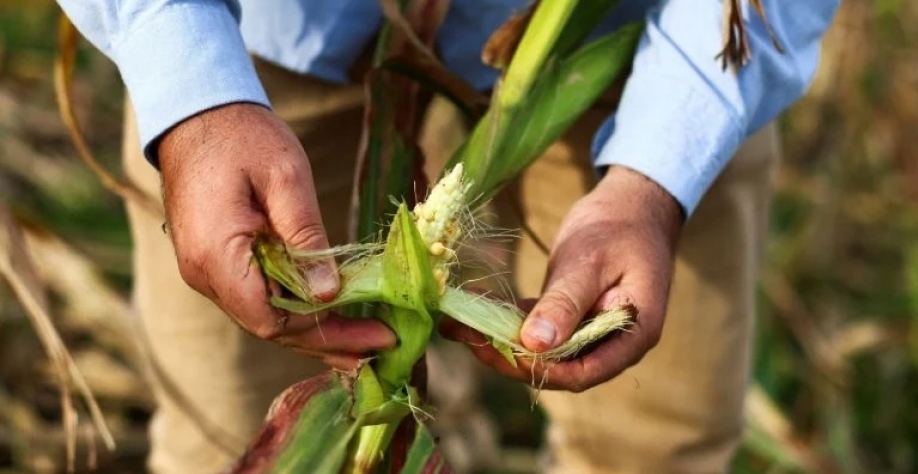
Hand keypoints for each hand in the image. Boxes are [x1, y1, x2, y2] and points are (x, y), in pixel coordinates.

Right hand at [158, 103, 394, 367]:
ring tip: (364, 343)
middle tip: (382, 345)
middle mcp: (204, 274)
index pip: (272, 320)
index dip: (326, 334)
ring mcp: (205, 272)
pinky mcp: (214, 263)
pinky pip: (257, 298)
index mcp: (217, 255)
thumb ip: (306, 235)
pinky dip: (295, 310)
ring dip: (314, 331)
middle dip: (329, 340)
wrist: (195, 113)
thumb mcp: (285, 177)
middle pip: (271, 327)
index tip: (376, 335)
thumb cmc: (243, 137)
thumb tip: (330, 292)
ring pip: (265, 317)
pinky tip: (329, 315)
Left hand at [443, 166, 682, 391]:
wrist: (632, 204)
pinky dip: (506, 320)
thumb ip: (566, 303)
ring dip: (500, 339)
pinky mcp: (570, 318)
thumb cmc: (619, 228)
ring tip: (456, 324)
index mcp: (632, 335)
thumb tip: (536, 344)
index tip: (500, 350)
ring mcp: (590, 332)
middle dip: (508, 355)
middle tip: (465, 334)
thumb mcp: (590, 262)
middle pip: (556, 367)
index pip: (582, 372)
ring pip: (541, 351)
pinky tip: (473, 307)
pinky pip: (536, 328)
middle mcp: (611, 343)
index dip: (539, 369)